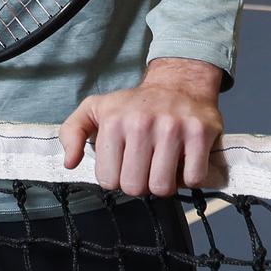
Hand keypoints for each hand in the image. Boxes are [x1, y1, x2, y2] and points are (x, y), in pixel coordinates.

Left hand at [58, 58, 223, 196]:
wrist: (180, 82)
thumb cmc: (135, 104)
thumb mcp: (95, 109)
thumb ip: (72, 132)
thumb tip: (70, 162)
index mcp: (114, 122)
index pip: (109, 181)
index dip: (117, 178)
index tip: (125, 163)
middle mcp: (142, 123)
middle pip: (135, 187)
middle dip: (140, 183)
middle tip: (145, 166)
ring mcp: (173, 128)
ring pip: (163, 187)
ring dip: (164, 183)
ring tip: (163, 166)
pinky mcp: (200, 133)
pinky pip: (194, 179)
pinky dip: (190, 178)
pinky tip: (184, 163)